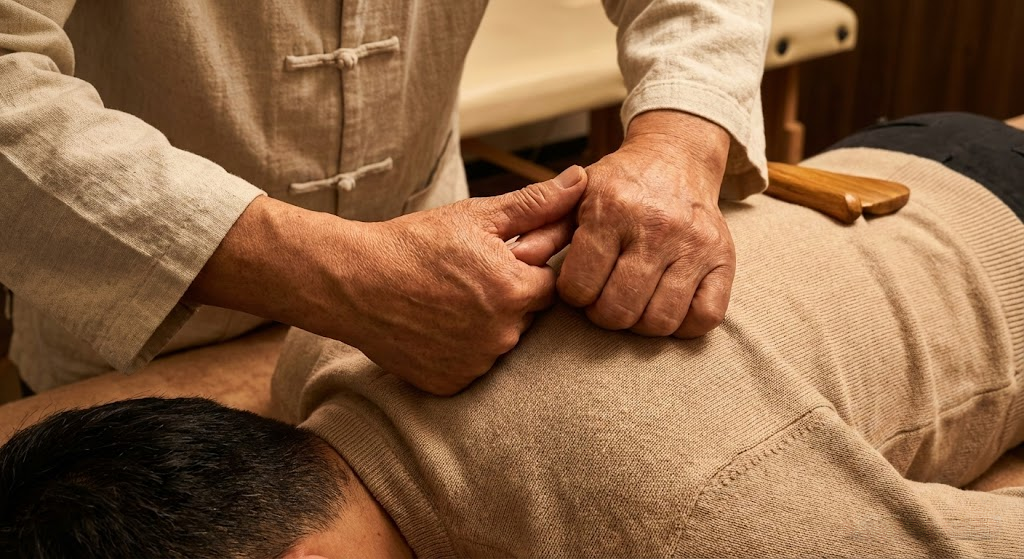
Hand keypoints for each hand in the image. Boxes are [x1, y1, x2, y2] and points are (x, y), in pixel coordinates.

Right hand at [186, 167, 584, 395]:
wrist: (352, 282)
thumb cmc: (414, 243)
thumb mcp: (477, 217)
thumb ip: (536, 204)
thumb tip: (582, 180)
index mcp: (516, 292)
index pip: (551, 284)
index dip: (527, 268)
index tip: (498, 259)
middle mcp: (503, 335)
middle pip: (528, 315)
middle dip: (508, 295)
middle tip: (467, 277)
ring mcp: (476, 364)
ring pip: (500, 341)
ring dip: (487, 323)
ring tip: (447, 299)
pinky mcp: (452, 383)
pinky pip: (472, 365)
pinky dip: (461, 348)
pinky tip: (435, 325)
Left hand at [557, 110, 735, 337]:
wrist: (676, 157)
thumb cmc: (620, 184)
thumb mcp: (577, 196)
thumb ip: (544, 226)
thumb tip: (517, 257)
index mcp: (613, 209)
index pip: (580, 286)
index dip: (573, 295)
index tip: (579, 285)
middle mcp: (657, 226)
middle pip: (618, 310)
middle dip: (602, 314)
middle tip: (603, 299)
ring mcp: (694, 244)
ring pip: (660, 321)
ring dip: (639, 323)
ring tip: (632, 302)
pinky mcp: (724, 258)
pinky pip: (705, 317)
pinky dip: (683, 325)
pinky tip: (665, 306)